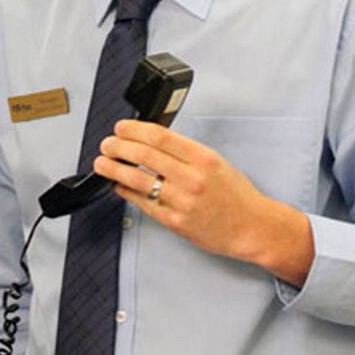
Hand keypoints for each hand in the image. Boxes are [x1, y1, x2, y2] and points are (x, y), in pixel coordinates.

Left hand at [94, 120, 314, 286]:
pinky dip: (127, 192)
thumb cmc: (236, 194)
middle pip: (144, 155)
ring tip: (103, 163)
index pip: (160, 137)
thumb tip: (152, 142)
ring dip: (115, 169)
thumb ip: (186, 152)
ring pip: (138, 180)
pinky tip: (119, 184)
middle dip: (119, 147)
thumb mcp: (216, 162)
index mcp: (203, 158)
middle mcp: (192, 178)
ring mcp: (182, 201)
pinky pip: (144, 204)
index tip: (121, 128)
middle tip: (107, 144)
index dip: (134, 130)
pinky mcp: (175, 222)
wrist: (252, 226)